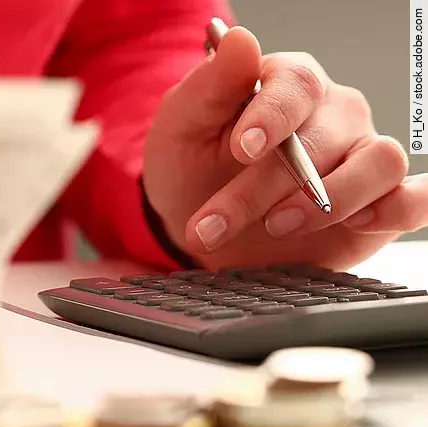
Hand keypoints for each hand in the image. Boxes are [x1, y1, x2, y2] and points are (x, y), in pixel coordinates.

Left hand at [142, 26, 421, 270]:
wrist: (194, 222)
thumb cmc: (190, 166)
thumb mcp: (182, 126)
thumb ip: (209, 85)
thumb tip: (239, 39)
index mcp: (286, 85)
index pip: (297, 85)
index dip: (272, 116)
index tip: (240, 148)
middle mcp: (333, 114)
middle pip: (322, 140)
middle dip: (260, 189)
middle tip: (212, 224)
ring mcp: (360, 156)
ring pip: (379, 163)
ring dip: (327, 202)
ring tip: (274, 226)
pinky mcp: (379, 203)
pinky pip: (414, 198)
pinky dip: (398, 208)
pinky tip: (358, 223)